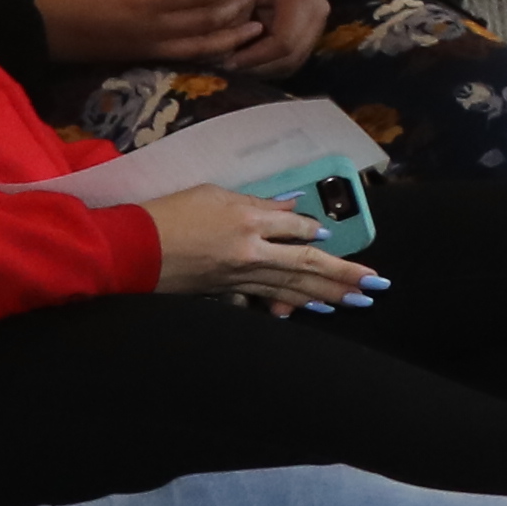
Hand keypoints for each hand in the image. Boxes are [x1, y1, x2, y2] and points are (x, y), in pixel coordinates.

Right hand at [33, 0, 262, 70]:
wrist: (45, 27)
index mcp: (145, 1)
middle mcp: (154, 29)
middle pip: (207, 20)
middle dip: (237, 7)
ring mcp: (152, 48)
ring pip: (202, 44)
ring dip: (232, 35)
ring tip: (255, 25)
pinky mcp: (148, 59)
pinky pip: (187, 56)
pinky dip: (211, 52)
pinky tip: (228, 46)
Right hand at [149, 192, 373, 312]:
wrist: (129, 249)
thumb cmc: (166, 214)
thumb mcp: (212, 195)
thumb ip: (256, 203)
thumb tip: (291, 208)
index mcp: (247, 221)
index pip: (296, 228)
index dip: (316, 233)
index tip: (334, 238)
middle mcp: (250, 252)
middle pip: (306, 265)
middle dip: (344, 275)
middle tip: (377, 284)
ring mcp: (238, 277)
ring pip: (291, 288)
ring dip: (327, 295)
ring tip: (357, 301)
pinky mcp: (224, 293)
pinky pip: (264, 300)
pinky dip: (289, 304)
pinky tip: (308, 310)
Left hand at [232, 0, 329, 66]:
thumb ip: (233, 20)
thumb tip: (221, 55)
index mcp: (303, 0)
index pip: (284, 44)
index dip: (254, 58)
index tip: (227, 63)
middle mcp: (317, 15)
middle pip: (291, 59)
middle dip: (258, 68)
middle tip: (228, 67)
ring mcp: (318, 23)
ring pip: (293, 62)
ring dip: (264, 67)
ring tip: (238, 62)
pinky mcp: (312, 28)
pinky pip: (293, 55)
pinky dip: (271, 60)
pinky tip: (251, 54)